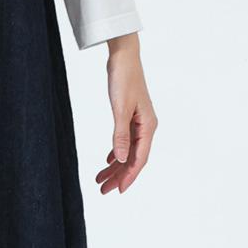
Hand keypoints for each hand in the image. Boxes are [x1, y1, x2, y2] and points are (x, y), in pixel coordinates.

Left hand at [95, 33, 156, 194]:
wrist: (124, 57)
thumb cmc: (123, 79)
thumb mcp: (119, 109)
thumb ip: (119, 135)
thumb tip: (119, 160)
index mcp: (147, 126)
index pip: (139, 159)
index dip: (129, 176)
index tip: (118, 191)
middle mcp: (146, 127)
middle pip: (133, 158)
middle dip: (119, 176)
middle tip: (103, 190)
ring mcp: (139, 122)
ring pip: (127, 151)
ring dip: (115, 166)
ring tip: (100, 179)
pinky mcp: (131, 117)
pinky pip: (125, 141)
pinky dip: (116, 152)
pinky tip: (108, 160)